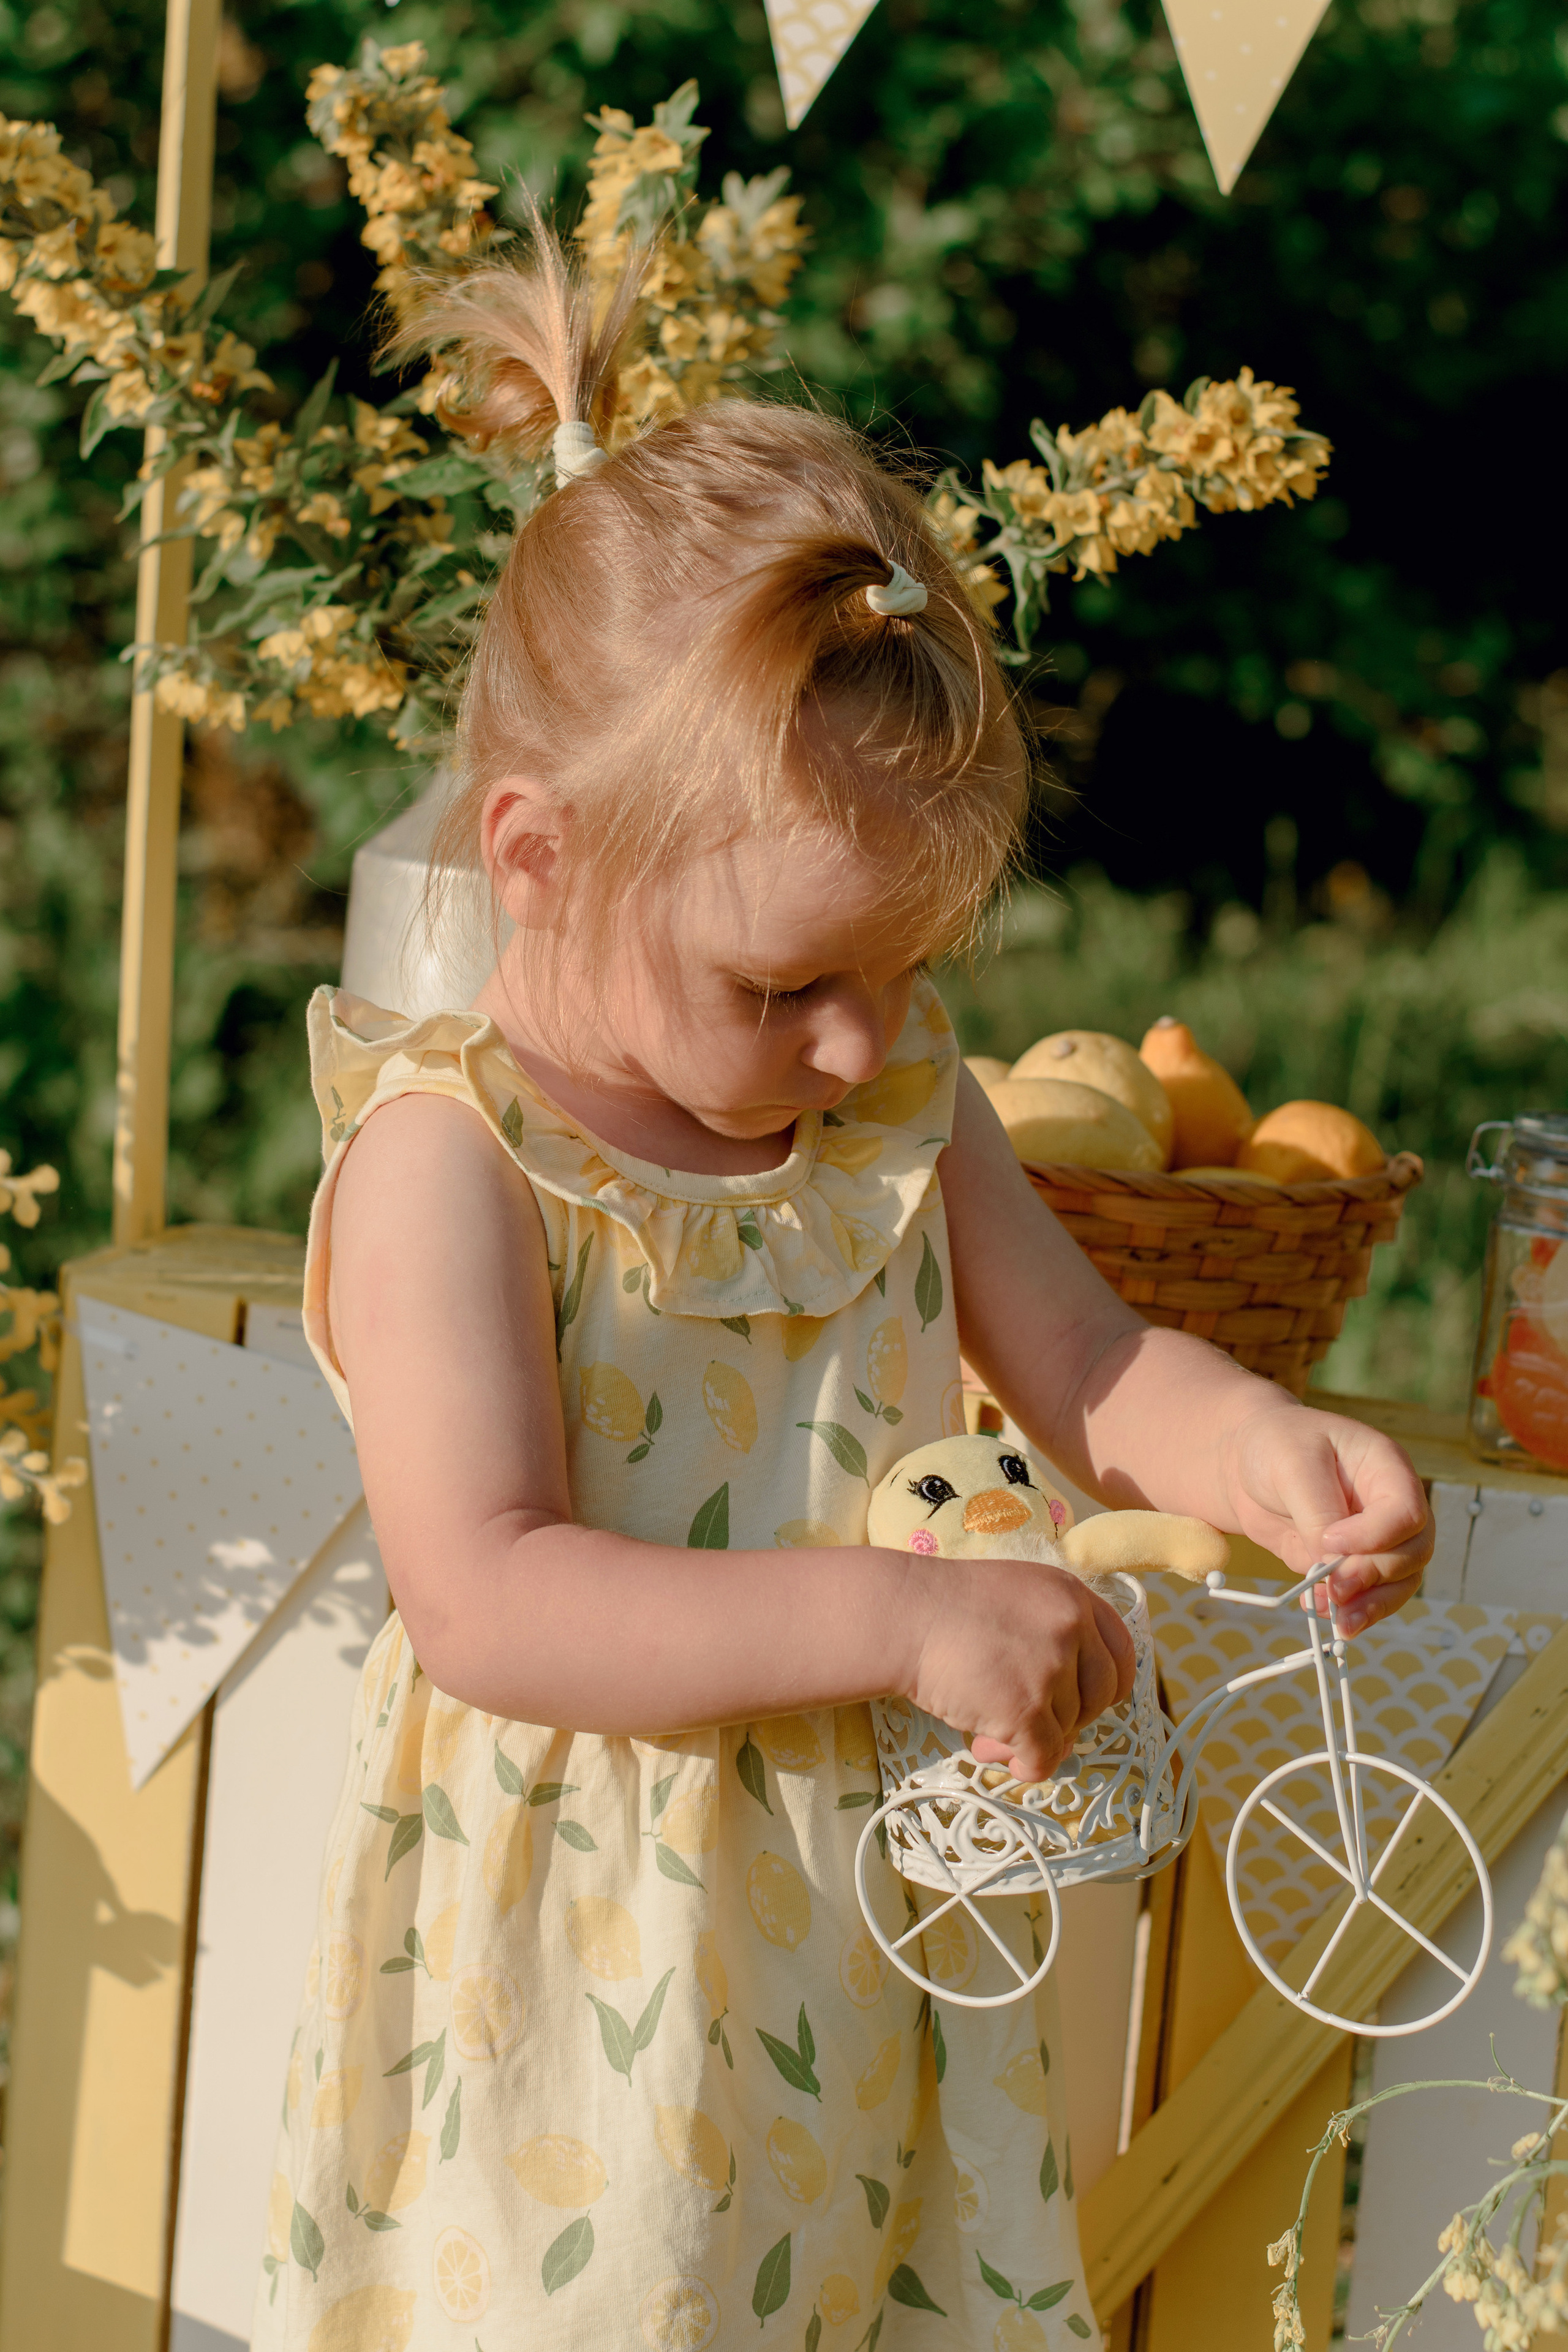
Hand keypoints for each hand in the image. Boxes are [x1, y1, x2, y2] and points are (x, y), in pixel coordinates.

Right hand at [905, 1556, 1136, 1781]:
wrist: (902, 1615)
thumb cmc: (946, 1607)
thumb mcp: (1018, 1595)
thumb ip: (1055, 1632)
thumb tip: (1072, 1707)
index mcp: (1073, 1597)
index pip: (1123, 1653)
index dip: (1106, 1684)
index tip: (1082, 1698)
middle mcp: (1072, 1629)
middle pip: (1100, 1697)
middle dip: (1069, 1715)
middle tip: (1028, 1715)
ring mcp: (1051, 1670)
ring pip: (1068, 1730)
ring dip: (1032, 1738)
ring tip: (985, 1725)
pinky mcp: (1026, 1711)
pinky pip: (1043, 1759)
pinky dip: (1022, 1765)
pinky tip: (989, 1748)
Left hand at [1225, 1403, 1432, 1633]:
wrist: (1245, 1463)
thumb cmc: (1274, 1445)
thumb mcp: (1292, 1464)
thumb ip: (1316, 1511)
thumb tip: (1332, 1562)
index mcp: (1386, 1467)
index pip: (1405, 1511)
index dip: (1375, 1535)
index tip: (1331, 1541)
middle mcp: (1390, 1505)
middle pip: (1412, 1552)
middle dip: (1375, 1576)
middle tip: (1335, 1589)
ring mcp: (1376, 1538)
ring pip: (1399, 1582)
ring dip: (1371, 1605)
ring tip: (1336, 1621)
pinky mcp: (1352, 1564)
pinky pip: (1369, 1594)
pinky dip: (1353, 1610)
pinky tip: (1325, 1613)